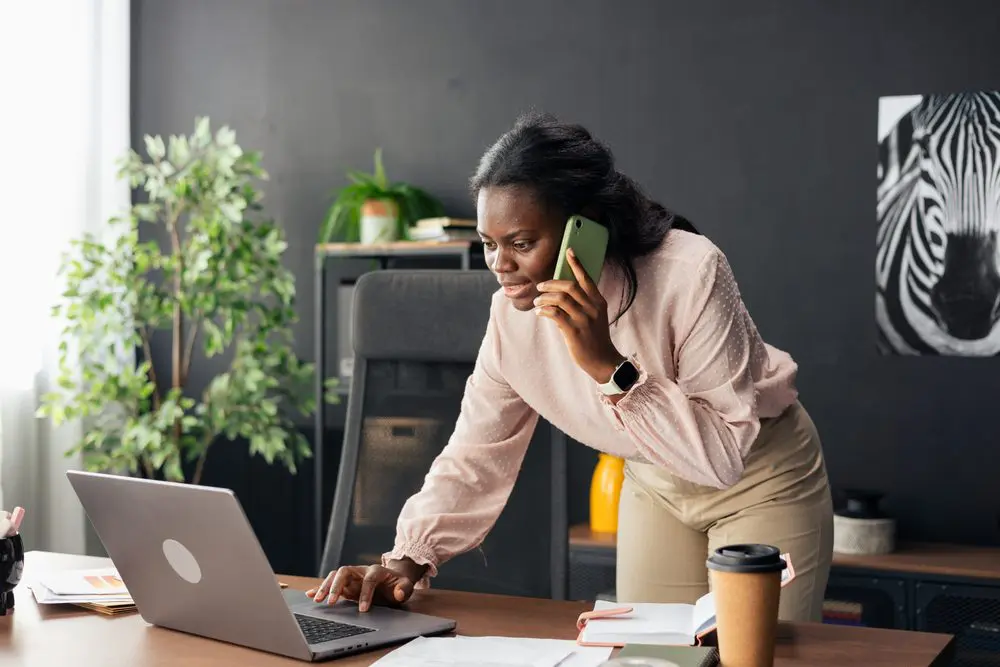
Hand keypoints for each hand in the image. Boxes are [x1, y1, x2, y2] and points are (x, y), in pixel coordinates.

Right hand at [306, 562, 417, 611]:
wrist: (393, 579)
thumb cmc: (398, 583)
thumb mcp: (405, 586)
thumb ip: (403, 589)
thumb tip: (398, 594)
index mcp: (376, 571)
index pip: (368, 579)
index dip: (365, 594)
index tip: (363, 609)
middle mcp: (361, 571)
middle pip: (344, 571)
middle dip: (337, 585)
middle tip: (331, 602)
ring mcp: (352, 577)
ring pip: (335, 576)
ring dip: (326, 586)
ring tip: (318, 600)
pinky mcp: (346, 584)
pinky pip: (331, 584)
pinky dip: (320, 588)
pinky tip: (310, 594)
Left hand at [535, 249, 624, 383]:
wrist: (602, 360)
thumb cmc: (595, 337)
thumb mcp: (595, 316)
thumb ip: (583, 304)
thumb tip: (560, 294)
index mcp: (599, 301)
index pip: (587, 278)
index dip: (577, 264)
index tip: (569, 251)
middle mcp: (592, 308)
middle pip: (570, 286)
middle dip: (551, 283)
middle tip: (540, 286)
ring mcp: (584, 319)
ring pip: (560, 299)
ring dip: (544, 298)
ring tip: (537, 302)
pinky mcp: (574, 331)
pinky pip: (555, 314)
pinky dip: (544, 311)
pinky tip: (539, 313)